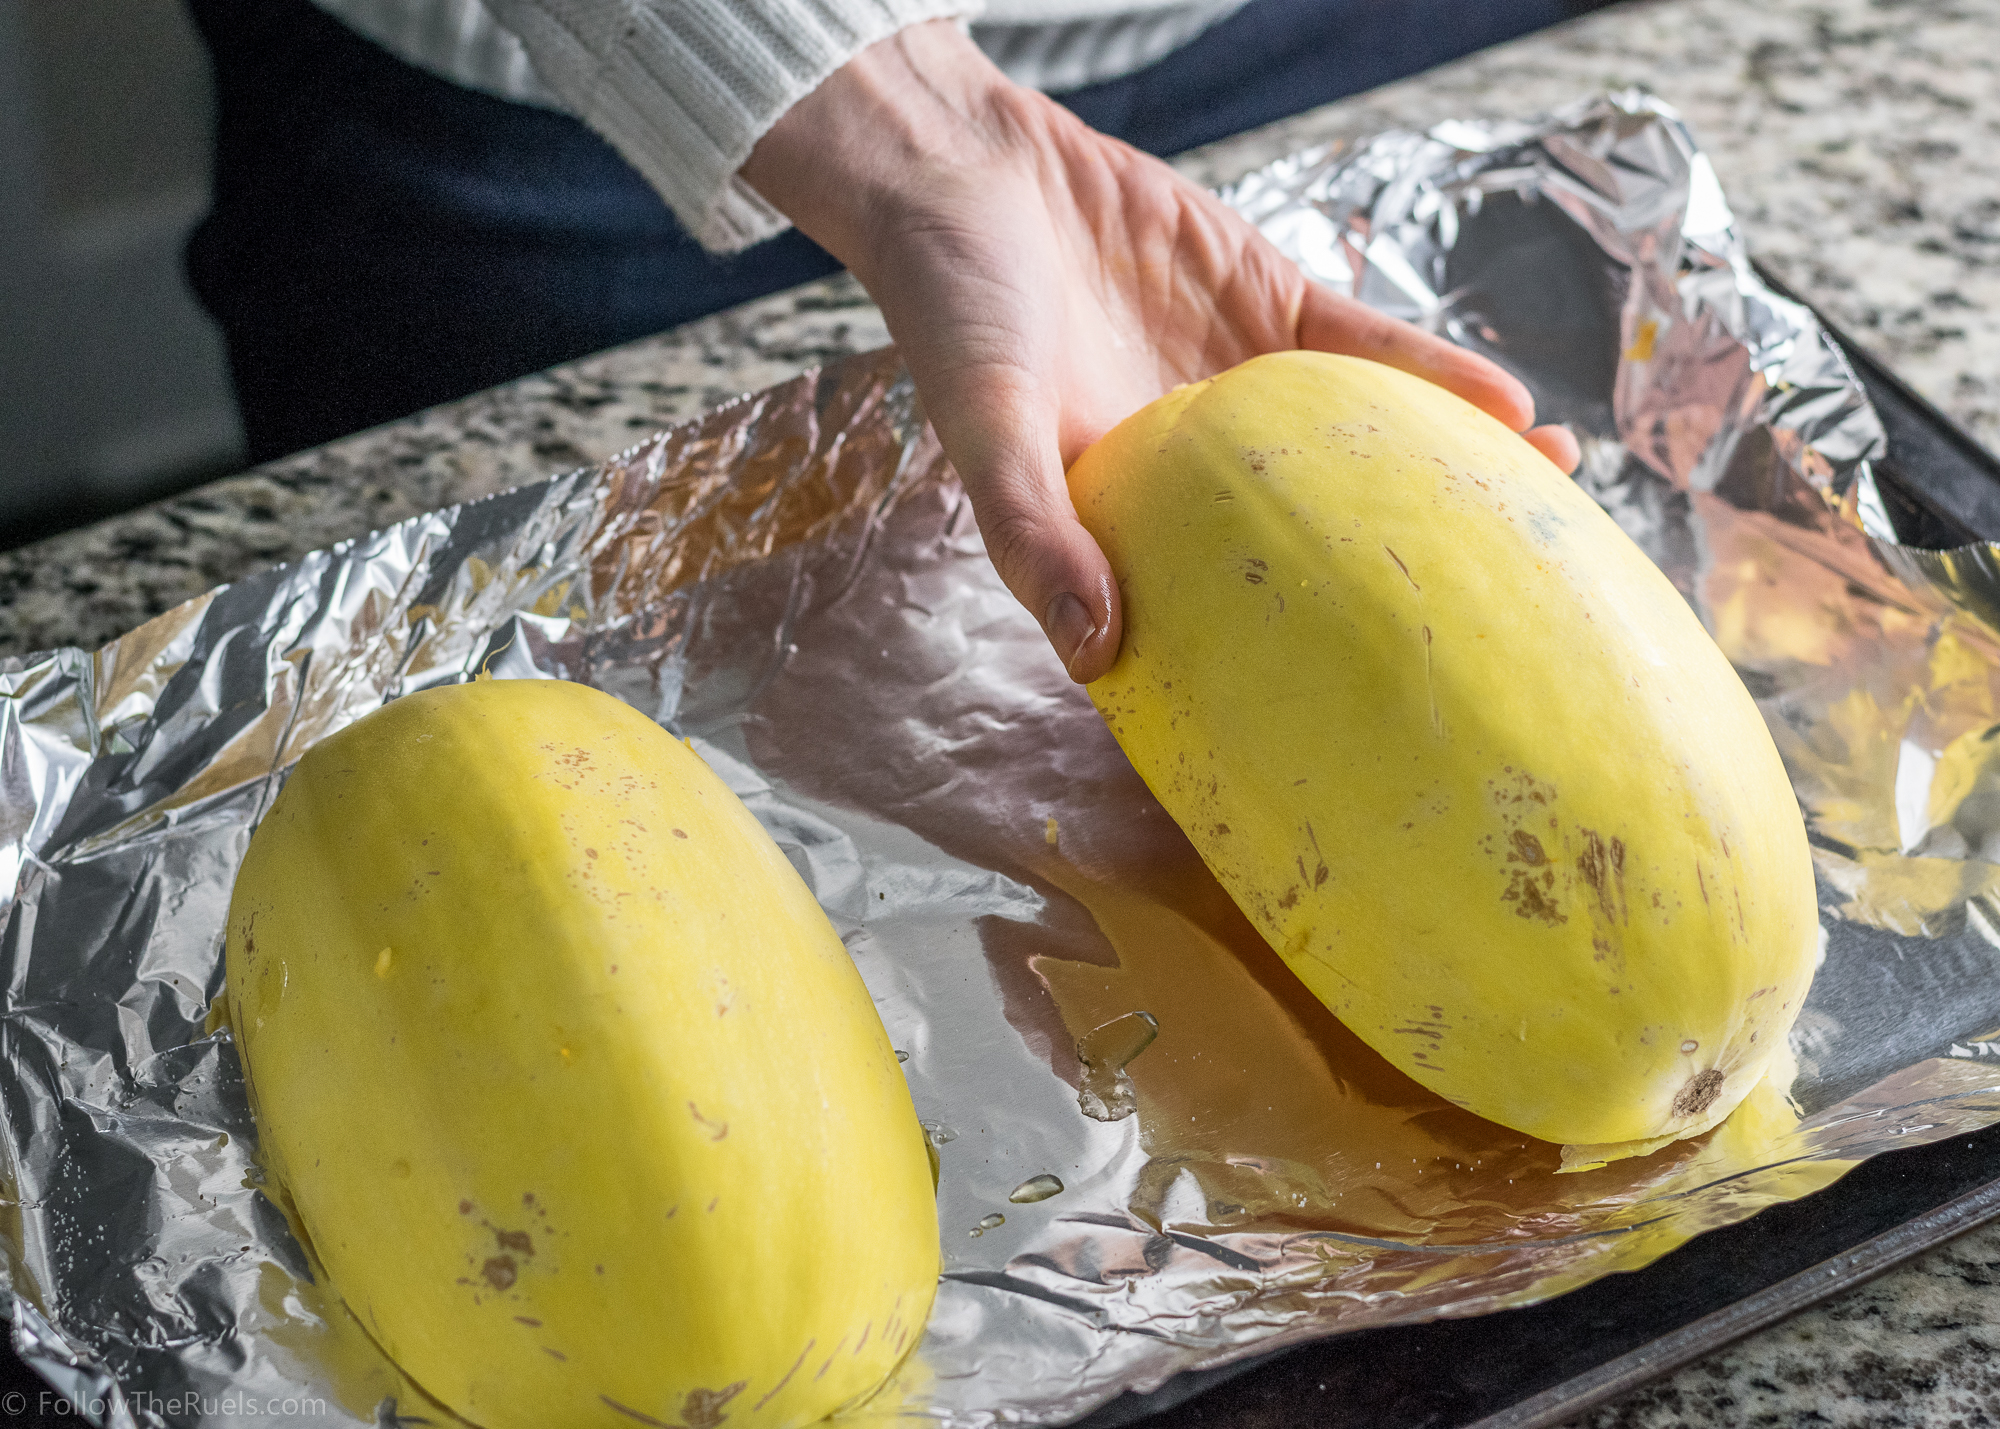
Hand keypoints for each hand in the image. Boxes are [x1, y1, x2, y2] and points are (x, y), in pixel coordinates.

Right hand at [743, 22, 1580, 683]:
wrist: (966, 171)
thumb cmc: (953, 311)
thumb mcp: (986, 429)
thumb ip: (1032, 533)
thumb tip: (1093, 652)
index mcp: (1131, 523)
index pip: (1223, 615)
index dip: (1296, 669)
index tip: (1374, 722)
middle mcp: (1201, 473)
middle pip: (1322, 540)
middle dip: (1408, 579)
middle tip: (1507, 631)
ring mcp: (1245, 391)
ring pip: (1364, 449)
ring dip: (1448, 475)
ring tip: (1546, 511)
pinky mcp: (1269, 308)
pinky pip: (1365, 350)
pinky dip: (1433, 376)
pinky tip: (1506, 405)